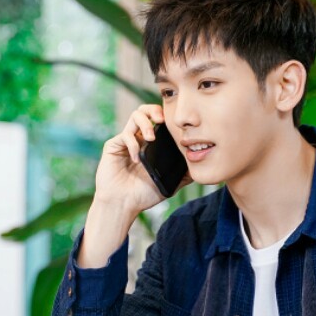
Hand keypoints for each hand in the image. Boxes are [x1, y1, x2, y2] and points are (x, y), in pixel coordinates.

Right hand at [77, 105, 192, 267]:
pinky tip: (136, 159)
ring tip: (151, 138)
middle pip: (145, 111)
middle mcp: (138, 138)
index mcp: (151, 144)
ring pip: (135, 116)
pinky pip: (125, 135)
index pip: (158, 120)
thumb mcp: (169, 183)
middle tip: (161, 120)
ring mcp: (125, 141)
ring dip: (145, 123)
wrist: (122, 205)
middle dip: (154, 110)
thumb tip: (201, 166)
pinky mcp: (114, 146)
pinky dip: (133, 144)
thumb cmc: (143, 195)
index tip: (176, 124)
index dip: (166, 116)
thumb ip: (184, 174)